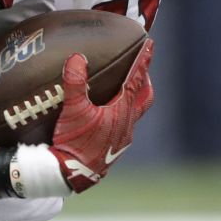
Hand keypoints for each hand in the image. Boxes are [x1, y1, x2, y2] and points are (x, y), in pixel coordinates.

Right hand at [48, 40, 154, 192]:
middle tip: (141, 69)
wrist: (70, 175)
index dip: (143, 61)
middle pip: (144, 98)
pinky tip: (107, 117)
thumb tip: (77, 57)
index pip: (136, 80)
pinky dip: (121, 116)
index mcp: (122, 111)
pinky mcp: (113, 150)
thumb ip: (75, 83)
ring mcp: (122, 139)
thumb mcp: (72, 110)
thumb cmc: (73, 142)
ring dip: (133, 100)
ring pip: (134, 114)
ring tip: (123, 91)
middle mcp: (127, 125)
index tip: (150, 45)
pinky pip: (123, 127)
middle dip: (144, 82)